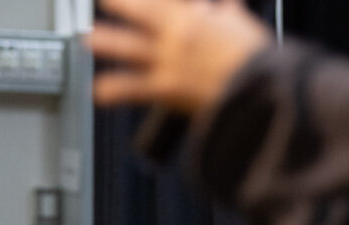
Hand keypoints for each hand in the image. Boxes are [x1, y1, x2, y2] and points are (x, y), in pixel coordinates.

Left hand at [88, 0, 269, 112]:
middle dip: (119, 4)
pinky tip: (98, 92)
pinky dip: (115, 91)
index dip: (135, 1)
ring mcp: (167, 61)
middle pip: (140, 13)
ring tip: (88, 39)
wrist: (260, 88)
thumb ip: (226, 13)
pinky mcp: (166, 88)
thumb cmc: (254, 57)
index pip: (158, 2)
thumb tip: (223, 7)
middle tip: (102, 0)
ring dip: (106, 42)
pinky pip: (134, 89)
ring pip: (129, 48)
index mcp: (192, 18)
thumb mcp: (239, 25)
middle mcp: (175, 36)